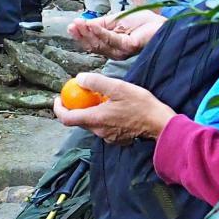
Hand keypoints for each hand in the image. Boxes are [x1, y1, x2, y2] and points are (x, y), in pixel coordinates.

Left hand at [52, 73, 177, 143]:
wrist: (160, 125)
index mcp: (95, 119)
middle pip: (78, 121)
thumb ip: (97, 82)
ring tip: (99, 99)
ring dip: (90, 112)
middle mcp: (98, 131)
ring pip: (91, 124)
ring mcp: (108, 137)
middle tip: (80, 94)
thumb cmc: (141, 105)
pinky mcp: (117, 139)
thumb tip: (80, 79)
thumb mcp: (119, 87)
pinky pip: (103, 128)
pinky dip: (102, 118)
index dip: (58, 108)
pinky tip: (112, 108)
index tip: (58, 98)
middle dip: (75, 108)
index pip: (66, 118)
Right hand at [68, 14, 155, 59]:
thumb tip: (83, 24)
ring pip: (99, 44)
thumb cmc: (142, 22)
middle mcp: (115, 51)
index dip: (81, 35)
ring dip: (87, 32)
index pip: (92, 42)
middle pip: (93, 45)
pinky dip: (99, 32)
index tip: (71, 26)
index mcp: (111, 45)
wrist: (159, 23)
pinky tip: (91, 25)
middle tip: (73, 25)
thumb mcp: (115, 20)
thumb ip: (100, 24)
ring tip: (79, 23)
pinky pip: (110, 39)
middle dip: (81, 34)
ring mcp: (121, 50)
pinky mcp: (127, 46)